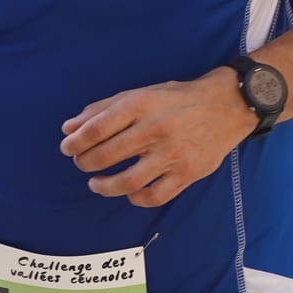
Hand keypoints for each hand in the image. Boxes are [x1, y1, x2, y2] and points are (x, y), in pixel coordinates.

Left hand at [58, 71, 254, 206]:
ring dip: (104, 186)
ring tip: (96, 183)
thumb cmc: (176, 99)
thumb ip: (103, 109)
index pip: (97, 127)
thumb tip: (68, 129)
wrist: (226, 106)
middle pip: (108, 155)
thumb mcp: (140, 93)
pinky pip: (154, 196)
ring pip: (127, 181)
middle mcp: (156, 129)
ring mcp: (172, 154)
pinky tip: (128, 192)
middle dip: (86, 163)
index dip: (76, 141)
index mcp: (142, 104)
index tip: (67, 148)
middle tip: (81, 163)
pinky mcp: (187, 173)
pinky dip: (135, 198)